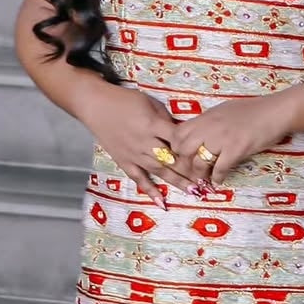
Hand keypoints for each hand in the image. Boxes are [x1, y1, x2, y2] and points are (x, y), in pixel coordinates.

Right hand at [77, 85, 194, 206]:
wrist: (97, 105)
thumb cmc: (125, 101)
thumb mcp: (151, 103)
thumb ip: (166, 120)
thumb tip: (182, 133)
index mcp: (152, 126)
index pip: (178, 140)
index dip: (193, 149)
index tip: (207, 156)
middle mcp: (144, 143)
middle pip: (171, 159)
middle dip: (189, 170)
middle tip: (206, 181)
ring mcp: (133, 155)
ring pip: (158, 171)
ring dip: (176, 182)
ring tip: (193, 191)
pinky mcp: (124, 162)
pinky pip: (138, 178)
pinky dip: (150, 190)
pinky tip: (161, 201)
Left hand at [175, 93, 299, 188]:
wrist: (276, 111)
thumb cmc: (253, 109)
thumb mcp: (224, 111)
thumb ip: (208, 123)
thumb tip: (196, 134)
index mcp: (206, 117)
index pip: (177, 134)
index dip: (176, 147)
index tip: (183, 156)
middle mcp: (210, 127)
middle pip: (183, 149)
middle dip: (185, 162)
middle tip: (192, 170)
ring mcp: (222, 139)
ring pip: (198, 162)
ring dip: (201, 174)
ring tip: (206, 178)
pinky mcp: (236, 149)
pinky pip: (219, 169)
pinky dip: (218, 178)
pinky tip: (220, 180)